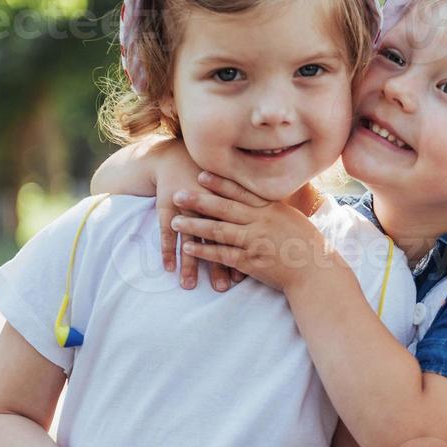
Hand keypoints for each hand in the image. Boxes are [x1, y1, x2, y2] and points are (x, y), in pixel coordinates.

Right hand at [148, 146, 244, 292]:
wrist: (180, 157)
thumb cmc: (214, 177)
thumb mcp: (235, 187)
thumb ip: (256, 205)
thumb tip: (280, 224)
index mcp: (229, 201)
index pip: (237, 233)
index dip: (240, 253)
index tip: (245, 277)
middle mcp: (208, 206)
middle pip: (214, 240)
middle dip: (217, 265)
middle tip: (221, 289)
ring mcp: (187, 207)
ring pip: (189, 239)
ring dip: (189, 264)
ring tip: (188, 286)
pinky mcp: (168, 207)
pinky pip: (165, 232)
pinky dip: (166, 250)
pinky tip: (167, 268)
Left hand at [171, 172, 324, 291]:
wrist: (314, 271)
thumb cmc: (306, 244)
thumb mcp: (291, 218)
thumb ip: (272, 209)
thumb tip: (259, 199)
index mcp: (270, 209)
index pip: (240, 192)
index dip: (219, 183)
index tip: (200, 175)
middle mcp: (260, 222)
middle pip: (223, 208)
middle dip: (198, 201)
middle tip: (178, 195)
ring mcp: (254, 241)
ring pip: (218, 230)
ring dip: (194, 226)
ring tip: (174, 221)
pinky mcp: (250, 261)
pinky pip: (222, 254)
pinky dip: (204, 251)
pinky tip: (188, 247)